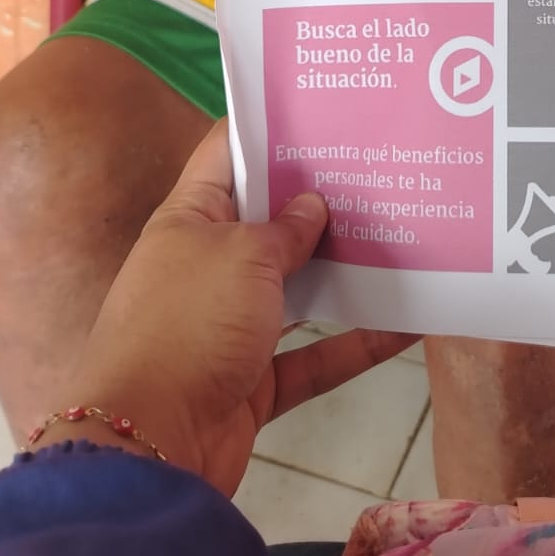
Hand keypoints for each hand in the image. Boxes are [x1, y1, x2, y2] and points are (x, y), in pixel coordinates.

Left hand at [53, 121, 417, 495]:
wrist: (148, 447)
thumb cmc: (188, 326)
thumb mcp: (242, 257)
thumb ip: (286, 230)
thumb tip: (313, 206)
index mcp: (191, 219)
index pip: (227, 153)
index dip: (271, 125)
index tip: (326, 107)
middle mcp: (208, 265)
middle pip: (270, 221)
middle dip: (322, 200)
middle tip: (384, 169)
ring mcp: (230, 325)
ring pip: (297, 287)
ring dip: (344, 270)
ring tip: (405, 237)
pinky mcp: (252, 380)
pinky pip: (313, 354)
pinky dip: (354, 343)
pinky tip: (406, 325)